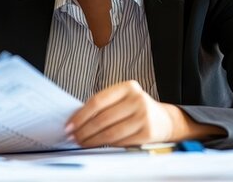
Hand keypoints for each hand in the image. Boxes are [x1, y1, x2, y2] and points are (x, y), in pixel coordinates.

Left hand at [65, 80, 192, 147]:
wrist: (163, 120)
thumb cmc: (135, 109)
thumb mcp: (122, 100)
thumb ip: (102, 106)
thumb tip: (75, 120)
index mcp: (128, 87)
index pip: (97, 101)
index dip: (80, 115)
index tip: (69, 125)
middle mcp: (137, 99)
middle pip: (102, 118)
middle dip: (83, 130)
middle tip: (73, 137)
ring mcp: (144, 116)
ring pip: (110, 133)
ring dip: (92, 140)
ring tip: (81, 143)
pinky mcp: (147, 133)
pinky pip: (120, 142)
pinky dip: (105, 145)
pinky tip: (97, 145)